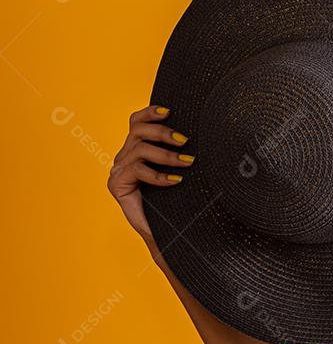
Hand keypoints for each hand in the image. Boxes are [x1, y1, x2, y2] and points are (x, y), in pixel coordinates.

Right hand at [106, 104, 194, 247]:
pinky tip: (176, 181)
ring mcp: (119, 170)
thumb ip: (181, 153)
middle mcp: (125, 157)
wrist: (167, 233)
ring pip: (139, 150)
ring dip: (166, 155)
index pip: (137, 122)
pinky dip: (158, 175)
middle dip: (163, 132)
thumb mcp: (180, 171)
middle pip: (138, 131)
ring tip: (188, 162)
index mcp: (137, 150)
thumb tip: (206, 136)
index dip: (150, 113)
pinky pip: (137, 170)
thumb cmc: (178, 201)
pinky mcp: (116, 185)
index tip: (170, 111)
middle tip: (185, 141)